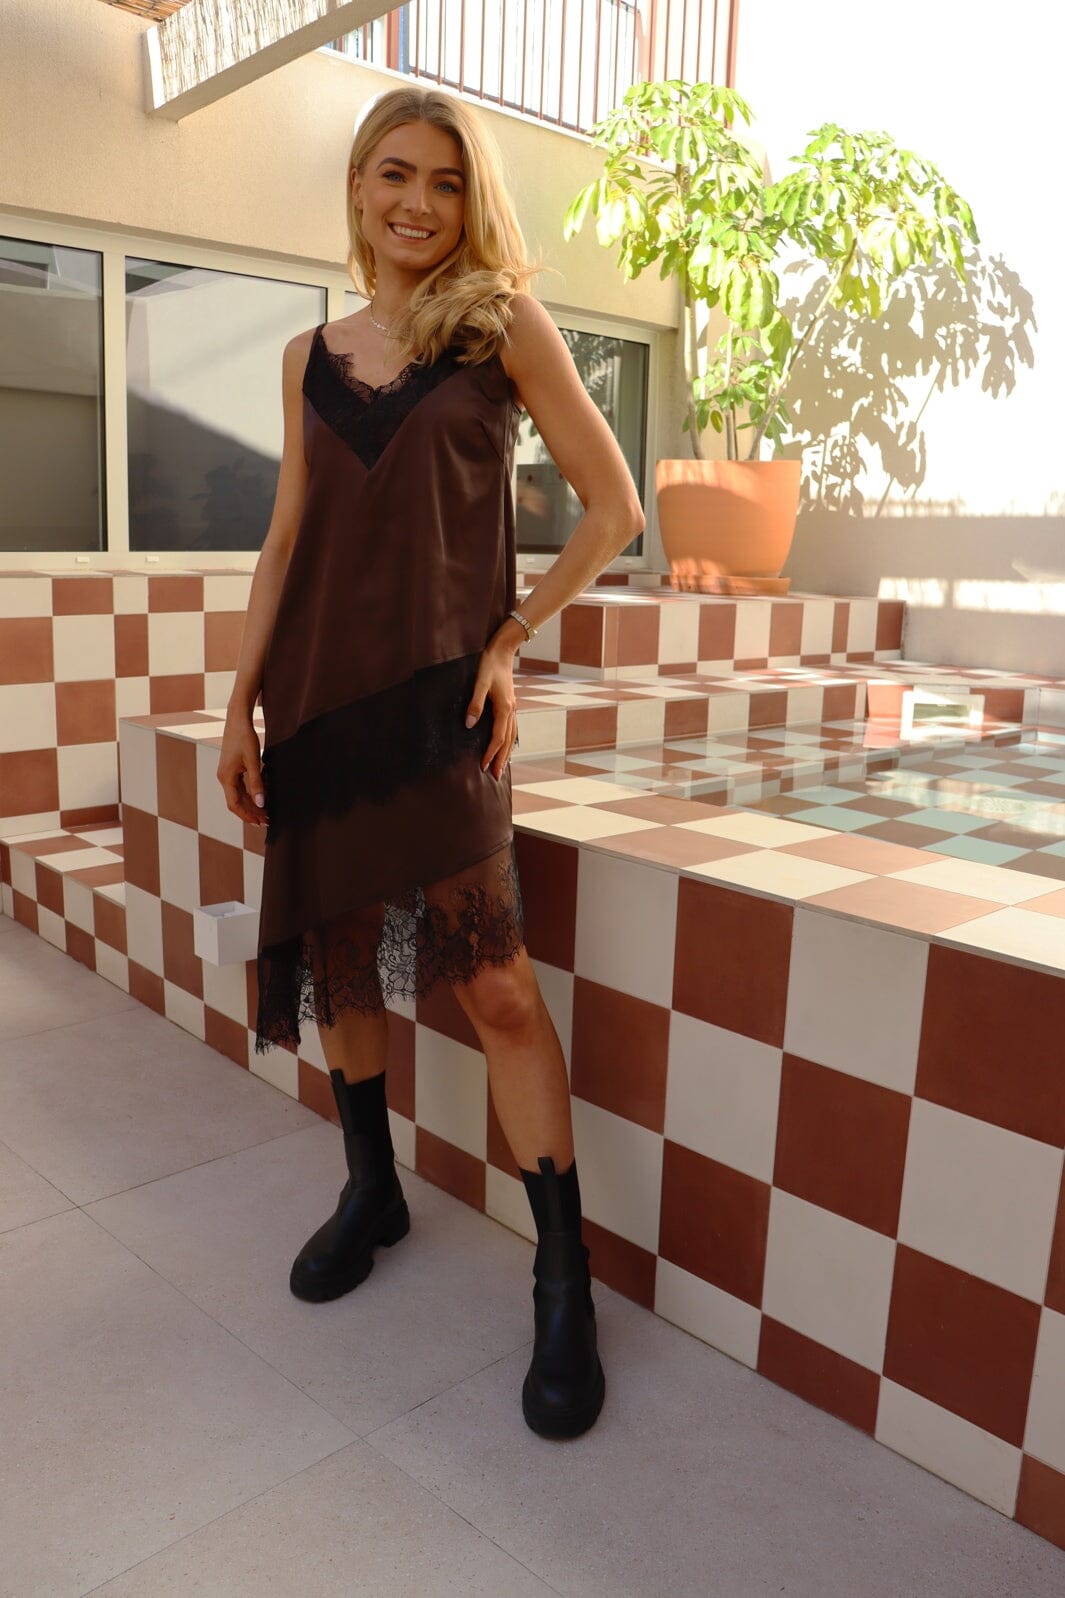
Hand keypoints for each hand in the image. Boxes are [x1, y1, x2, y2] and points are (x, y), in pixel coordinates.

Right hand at [217, 712, 268, 825]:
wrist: (237, 720)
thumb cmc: (244, 738)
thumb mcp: (253, 761)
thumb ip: (257, 783)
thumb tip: (261, 803)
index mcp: (226, 778)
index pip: (235, 804)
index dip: (247, 815)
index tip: (260, 822)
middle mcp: (224, 778)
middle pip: (236, 802)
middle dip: (251, 812)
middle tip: (267, 820)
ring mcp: (226, 774)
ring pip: (238, 796)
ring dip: (251, 805)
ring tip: (265, 812)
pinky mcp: (231, 769)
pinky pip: (239, 788)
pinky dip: (249, 795)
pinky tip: (260, 798)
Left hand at [465, 644, 517, 781]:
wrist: (503, 650)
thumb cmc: (489, 665)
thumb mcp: (479, 683)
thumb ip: (475, 704)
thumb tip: (469, 725)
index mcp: (504, 709)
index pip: (498, 738)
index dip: (490, 754)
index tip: (482, 767)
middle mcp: (511, 711)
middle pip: (508, 742)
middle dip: (501, 759)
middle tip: (495, 776)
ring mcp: (513, 708)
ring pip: (512, 736)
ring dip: (507, 752)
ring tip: (502, 766)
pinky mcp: (510, 705)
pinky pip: (512, 728)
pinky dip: (509, 741)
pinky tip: (506, 745)